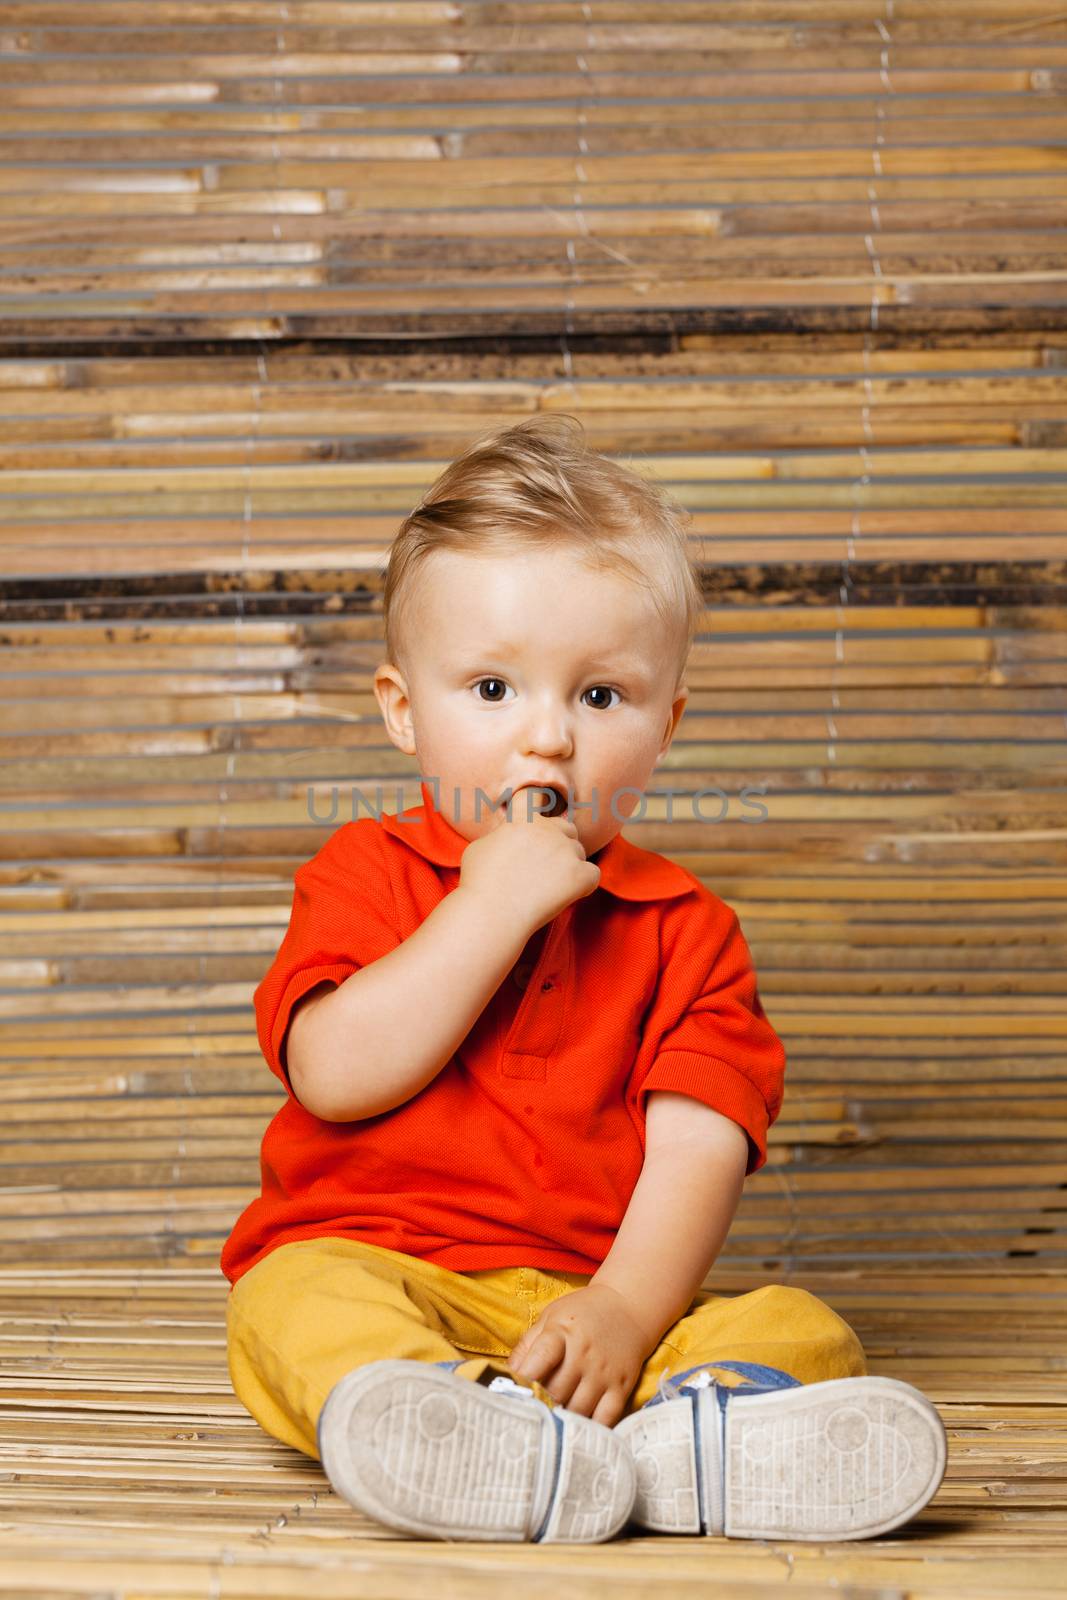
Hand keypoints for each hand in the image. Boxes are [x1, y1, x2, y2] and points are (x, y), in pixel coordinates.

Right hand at [459, 790, 599, 935]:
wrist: (491, 912)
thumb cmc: (478, 883)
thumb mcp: (479, 847)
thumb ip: (500, 836)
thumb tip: (507, 838)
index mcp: (523, 820)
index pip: (536, 796)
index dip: (542, 800)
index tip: (544, 806)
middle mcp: (548, 830)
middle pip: (568, 827)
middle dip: (561, 844)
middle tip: (546, 867)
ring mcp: (566, 851)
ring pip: (580, 852)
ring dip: (570, 867)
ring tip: (549, 887)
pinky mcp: (579, 874)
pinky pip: (593, 874)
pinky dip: (583, 885)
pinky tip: (567, 895)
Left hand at [507, 1283, 654, 1428]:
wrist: (628, 1307)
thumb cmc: (582, 1314)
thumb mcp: (550, 1317)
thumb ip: (527, 1346)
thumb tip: (506, 1376)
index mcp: (562, 1332)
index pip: (541, 1359)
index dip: (525, 1380)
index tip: (512, 1395)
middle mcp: (584, 1354)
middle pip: (557, 1392)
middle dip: (540, 1406)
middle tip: (528, 1417)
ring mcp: (604, 1373)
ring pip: (578, 1410)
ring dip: (561, 1421)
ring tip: (548, 1427)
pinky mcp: (622, 1387)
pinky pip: (606, 1418)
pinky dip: (590, 1430)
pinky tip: (577, 1432)